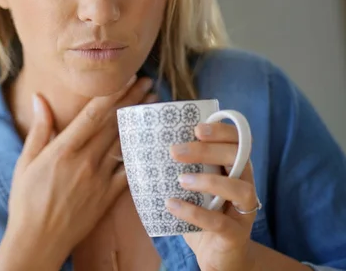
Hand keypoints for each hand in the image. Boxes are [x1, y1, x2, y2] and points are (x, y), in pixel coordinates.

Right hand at [0, 75, 154, 270]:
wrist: (38, 240)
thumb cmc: (26, 200)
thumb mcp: (26, 161)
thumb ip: (39, 129)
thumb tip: (39, 98)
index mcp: (64, 149)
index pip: (94, 113)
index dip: (113, 93)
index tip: (126, 77)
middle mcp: (85, 160)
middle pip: (114, 123)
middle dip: (133, 100)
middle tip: (148, 82)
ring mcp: (100, 179)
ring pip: (125, 143)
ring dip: (141, 121)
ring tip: (154, 104)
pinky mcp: (108, 196)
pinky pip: (130, 171)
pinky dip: (142, 155)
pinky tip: (152, 142)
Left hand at [166, 123, 259, 270]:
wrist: (218, 257)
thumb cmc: (202, 215)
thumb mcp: (191, 188)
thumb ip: (178, 169)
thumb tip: (140, 149)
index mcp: (234, 169)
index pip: (238, 140)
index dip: (222, 130)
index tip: (196, 128)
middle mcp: (245, 185)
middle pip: (238, 157)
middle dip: (207, 150)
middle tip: (176, 151)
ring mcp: (244, 212)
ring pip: (240, 189)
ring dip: (209, 181)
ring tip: (181, 179)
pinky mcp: (236, 235)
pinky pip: (221, 223)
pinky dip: (195, 213)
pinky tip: (172, 206)